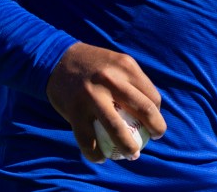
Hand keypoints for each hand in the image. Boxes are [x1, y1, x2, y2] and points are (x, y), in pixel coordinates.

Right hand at [46, 42, 166, 161]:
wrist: (58, 59)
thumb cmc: (94, 66)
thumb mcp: (117, 63)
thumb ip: (132, 82)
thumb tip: (153, 109)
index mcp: (125, 67)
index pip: (151, 95)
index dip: (158, 113)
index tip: (154, 122)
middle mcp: (110, 79)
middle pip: (143, 109)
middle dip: (156, 129)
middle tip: (154, 138)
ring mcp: (92, 95)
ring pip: (116, 128)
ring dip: (128, 146)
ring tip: (133, 155)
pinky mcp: (74, 110)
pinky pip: (88, 140)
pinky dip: (96, 153)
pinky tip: (101, 158)